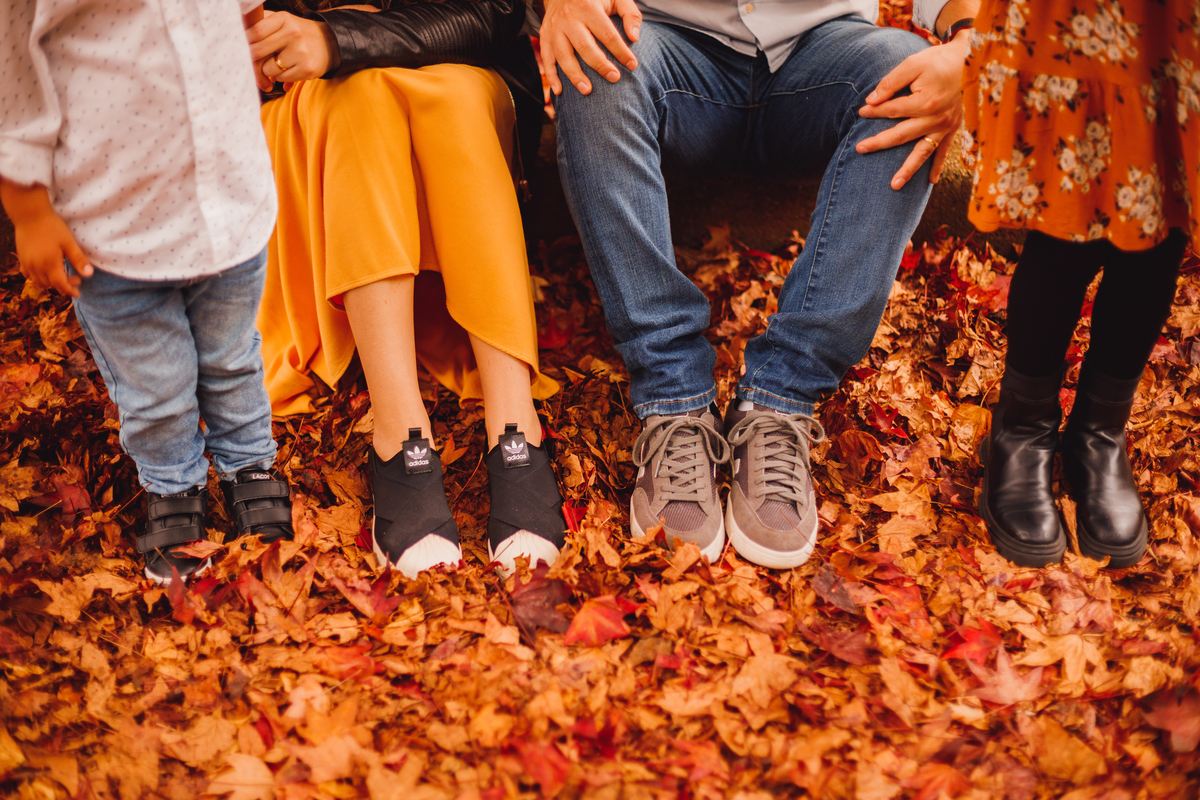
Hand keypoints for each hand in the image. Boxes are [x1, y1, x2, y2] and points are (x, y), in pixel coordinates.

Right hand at [0, 179, 92, 297]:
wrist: (30, 215)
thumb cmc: (52, 227)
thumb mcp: (68, 243)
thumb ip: (78, 259)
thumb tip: (88, 275)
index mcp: (49, 264)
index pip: (60, 284)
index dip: (69, 290)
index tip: (78, 293)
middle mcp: (36, 267)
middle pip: (49, 284)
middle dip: (63, 285)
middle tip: (74, 278)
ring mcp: (27, 263)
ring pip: (38, 281)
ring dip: (50, 283)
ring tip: (61, 275)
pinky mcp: (21, 257)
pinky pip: (27, 274)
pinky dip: (36, 277)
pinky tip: (44, 272)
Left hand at [246, 10, 334, 91]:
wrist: (329, 44)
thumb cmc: (296, 35)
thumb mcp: (282, 22)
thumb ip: (260, 23)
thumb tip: (237, 38)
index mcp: (283, 19)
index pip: (255, 32)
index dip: (244, 43)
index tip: (241, 48)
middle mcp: (293, 33)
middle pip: (258, 51)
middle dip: (252, 61)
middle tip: (253, 63)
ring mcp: (301, 52)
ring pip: (269, 68)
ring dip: (268, 70)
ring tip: (277, 65)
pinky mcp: (307, 69)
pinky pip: (282, 78)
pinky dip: (280, 78)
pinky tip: (288, 71)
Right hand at [540, 0, 640, 95]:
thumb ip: (630, 14)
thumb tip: (635, 38)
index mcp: (588, 7)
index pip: (607, 33)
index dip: (620, 51)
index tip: (632, 65)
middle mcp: (569, 18)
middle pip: (585, 46)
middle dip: (600, 65)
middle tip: (615, 78)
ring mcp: (554, 28)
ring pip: (564, 55)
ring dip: (575, 75)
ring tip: (587, 91)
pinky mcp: (545, 36)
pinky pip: (546, 58)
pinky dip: (551, 76)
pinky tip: (559, 91)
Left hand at [855, 31, 970, 189]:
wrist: (970, 61)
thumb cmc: (938, 61)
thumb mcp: (912, 64)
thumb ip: (890, 82)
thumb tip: (871, 100)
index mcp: (925, 102)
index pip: (892, 110)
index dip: (875, 110)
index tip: (862, 110)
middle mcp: (935, 119)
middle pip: (901, 135)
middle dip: (879, 143)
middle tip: (859, 149)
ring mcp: (945, 126)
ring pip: (922, 152)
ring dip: (908, 170)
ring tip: (894, 186)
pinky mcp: (952, 129)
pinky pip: (943, 152)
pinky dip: (937, 167)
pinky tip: (930, 182)